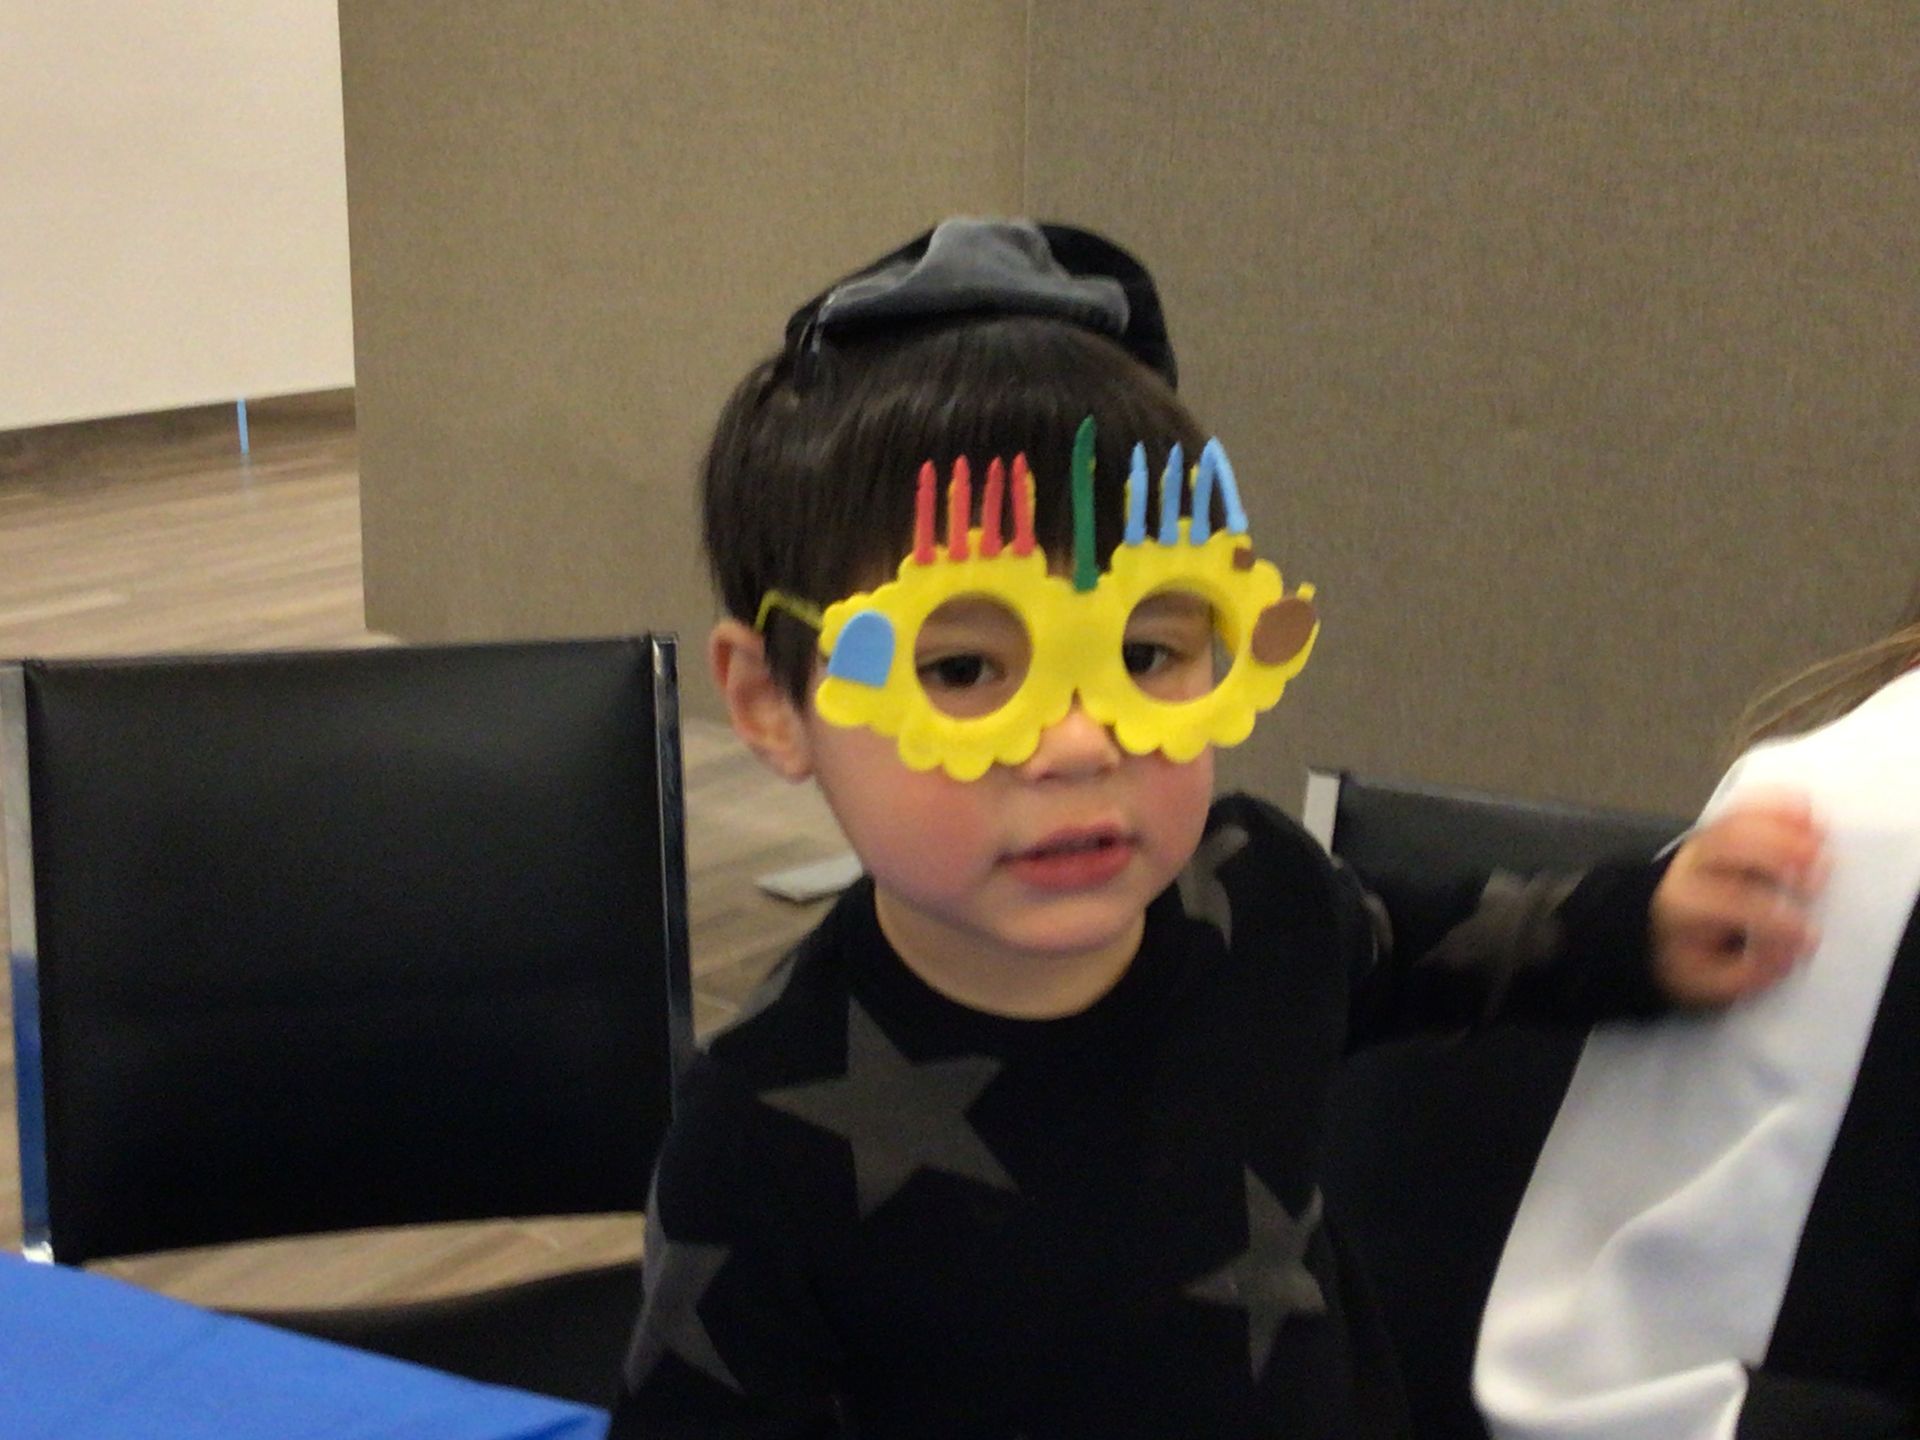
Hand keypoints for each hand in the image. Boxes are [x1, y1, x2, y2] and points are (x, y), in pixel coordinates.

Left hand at [1651, 794, 1826, 1007]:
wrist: (1648, 922)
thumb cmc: (1684, 953)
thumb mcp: (1706, 981)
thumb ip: (1747, 973)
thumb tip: (1789, 953)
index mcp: (1683, 905)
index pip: (1726, 904)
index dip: (1769, 917)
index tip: (1809, 934)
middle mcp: (1689, 866)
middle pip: (1726, 848)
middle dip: (1775, 856)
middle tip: (1818, 878)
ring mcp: (1702, 843)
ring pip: (1736, 823)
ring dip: (1781, 827)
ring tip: (1821, 840)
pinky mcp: (1717, 830)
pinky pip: (1740, 809)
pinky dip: (1773, 803)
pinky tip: (1804, 807)